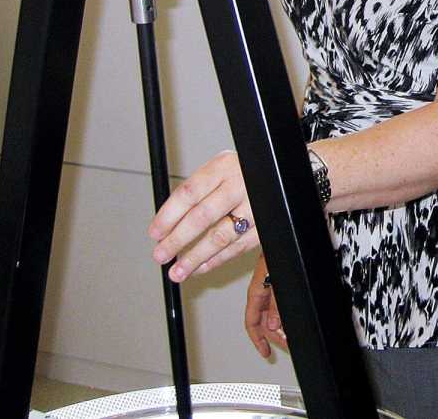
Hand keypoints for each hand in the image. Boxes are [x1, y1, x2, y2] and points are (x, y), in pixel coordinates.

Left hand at [148, 149, 257, 281]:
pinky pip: (238, 247)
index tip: (155, 232)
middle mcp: (240, 185)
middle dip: (177, 240)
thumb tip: (167, 224)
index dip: (168, 216)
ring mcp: (255, 205)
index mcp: (223, 167)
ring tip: (177, 270)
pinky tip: (201, 267)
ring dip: (195, 257)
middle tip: (161, 254)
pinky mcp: (265, 225)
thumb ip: (198, 191)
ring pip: (220, 236)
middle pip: (203, 216)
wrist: (281, 173)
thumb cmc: (244, 174)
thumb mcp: (221, 169)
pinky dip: (217, 260)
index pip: (189, 193)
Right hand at [245, 254, 286, 357]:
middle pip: (263, 321)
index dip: (258, 340)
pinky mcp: (279, 280)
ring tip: (290, 336)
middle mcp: (262, 289)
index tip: (265, 353)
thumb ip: (276, 303)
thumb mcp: (277, 280)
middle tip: (286, 346)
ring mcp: (271, 285)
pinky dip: (284, 314)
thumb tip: (274, 325)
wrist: (285, 233)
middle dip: (274, 336)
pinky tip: (291, 319)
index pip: (252, 322)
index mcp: (257, 291)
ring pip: (272, 312)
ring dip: (280, 326)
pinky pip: (279, 302)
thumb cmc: (278, 250)